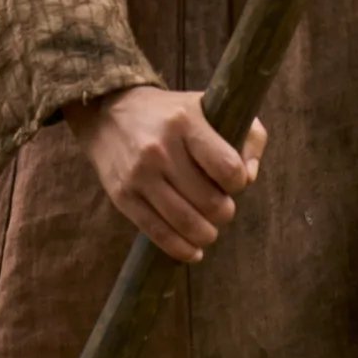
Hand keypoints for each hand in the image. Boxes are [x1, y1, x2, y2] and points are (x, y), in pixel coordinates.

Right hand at [71, 86, 265, 264]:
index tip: (233, 182)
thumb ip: (246, 135)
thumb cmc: (169, 114)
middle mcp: (160, 148)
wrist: (107, 113)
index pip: (228, 168)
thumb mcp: (209, 107)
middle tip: (221, 208)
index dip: (239, 183)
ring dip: (206, 234)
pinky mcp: (123, 196)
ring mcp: (139, 174)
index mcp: (185, 121)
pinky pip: (158, 233)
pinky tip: (193, 250)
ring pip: (186, 223)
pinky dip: (182, 249)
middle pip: (209, 202)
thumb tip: (250, 177)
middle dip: (224, 212)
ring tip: (209, 230)